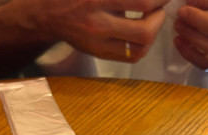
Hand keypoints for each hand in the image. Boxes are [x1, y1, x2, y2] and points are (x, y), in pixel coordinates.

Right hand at [34, 0, 168, 61]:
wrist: (48, 14)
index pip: (142, 2)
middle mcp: (98, 24)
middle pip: (144, 31)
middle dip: (159, 18)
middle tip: (159, 8)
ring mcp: (98, 43)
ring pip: (140, 49)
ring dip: (153, 35)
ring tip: (151, 21)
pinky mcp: (99, 54)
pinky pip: (131, 56)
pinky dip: (143, 46)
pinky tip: (141, 33)